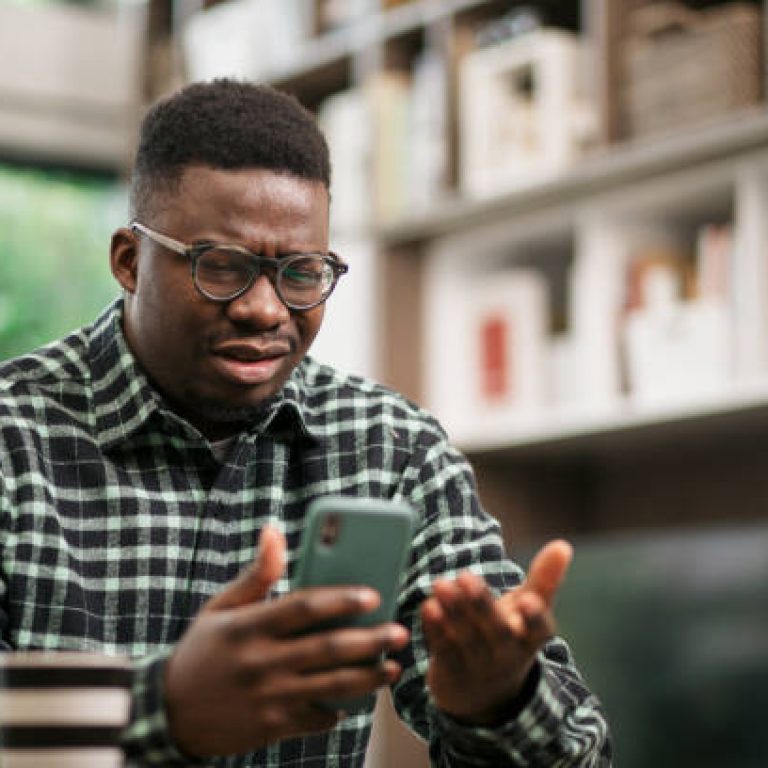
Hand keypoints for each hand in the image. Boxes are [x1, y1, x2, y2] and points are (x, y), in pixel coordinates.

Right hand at [164, 527, 409, 756]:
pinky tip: (358, 698)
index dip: (341, 599)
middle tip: (399, 632)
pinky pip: (316, 718)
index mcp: (250, 626)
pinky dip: (339, 709)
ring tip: (394, 667)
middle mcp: (262, 661)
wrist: (167, 713)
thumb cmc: (201, 650)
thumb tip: (275, 530)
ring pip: (331, 686)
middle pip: (328, 648)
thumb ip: (257, 574)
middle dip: (370, 640)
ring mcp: (269, 697)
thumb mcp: (221, 607)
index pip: (304, 607)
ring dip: (368, 678)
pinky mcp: (272, 726)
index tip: (373, 593)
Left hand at [420, 539, 572, 724]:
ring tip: (441, 584)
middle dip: (481, 605)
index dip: (534, 616)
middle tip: (466, 577)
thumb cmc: (511, 635)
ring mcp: (479, 666)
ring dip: (453, 611)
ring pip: (466, 638)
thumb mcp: (529, 610)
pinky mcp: (451, 672)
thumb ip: (544, 579)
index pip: (539, 629)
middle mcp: (507, 654)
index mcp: (531, 638)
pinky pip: (443, 650)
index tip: (529, 600)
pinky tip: (428, 606)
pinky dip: (435, 629)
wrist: (483, 694)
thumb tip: (562, 545)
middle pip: (496, 631)